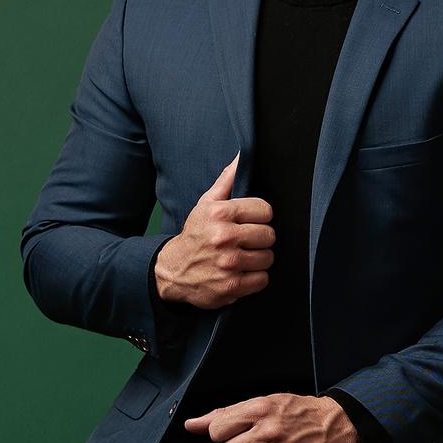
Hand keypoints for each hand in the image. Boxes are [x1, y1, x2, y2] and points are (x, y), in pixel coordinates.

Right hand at [154, 153, 274, 309]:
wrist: (172, 271)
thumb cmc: (195, 235)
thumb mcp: (205, 204)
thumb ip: (226, 181)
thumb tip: (241, 157)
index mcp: (220, 213)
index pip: (265, 210)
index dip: (260, 217)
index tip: (250, 222)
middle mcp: (224, 237)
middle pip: (269, 235)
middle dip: (260, 239)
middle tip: (246, 242)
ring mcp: (228, 263)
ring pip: (268, 258)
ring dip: (258, 260)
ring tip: (243, 257)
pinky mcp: (231, 286)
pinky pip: (262, 279)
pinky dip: (254, 278)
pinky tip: (241, 273)